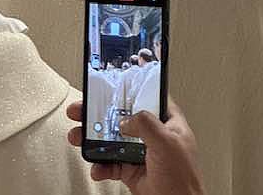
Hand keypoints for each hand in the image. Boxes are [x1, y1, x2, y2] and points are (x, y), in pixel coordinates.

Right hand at [67, 100, 204, 194]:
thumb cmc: (184, 177)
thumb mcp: (167, 142)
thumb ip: (146, 125)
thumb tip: (126, 118)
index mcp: (166, 120)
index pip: (146, 96)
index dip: (129, 89)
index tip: (108, 85)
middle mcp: (152, 134)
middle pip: (122, 117)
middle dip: (99, 114)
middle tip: (81, 110)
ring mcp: (140, 152)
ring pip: (111, 140)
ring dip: (93, 139)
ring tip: (78, 137)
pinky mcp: (131, 170)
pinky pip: (110, 164)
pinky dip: (100, 165)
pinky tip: (97, 167)